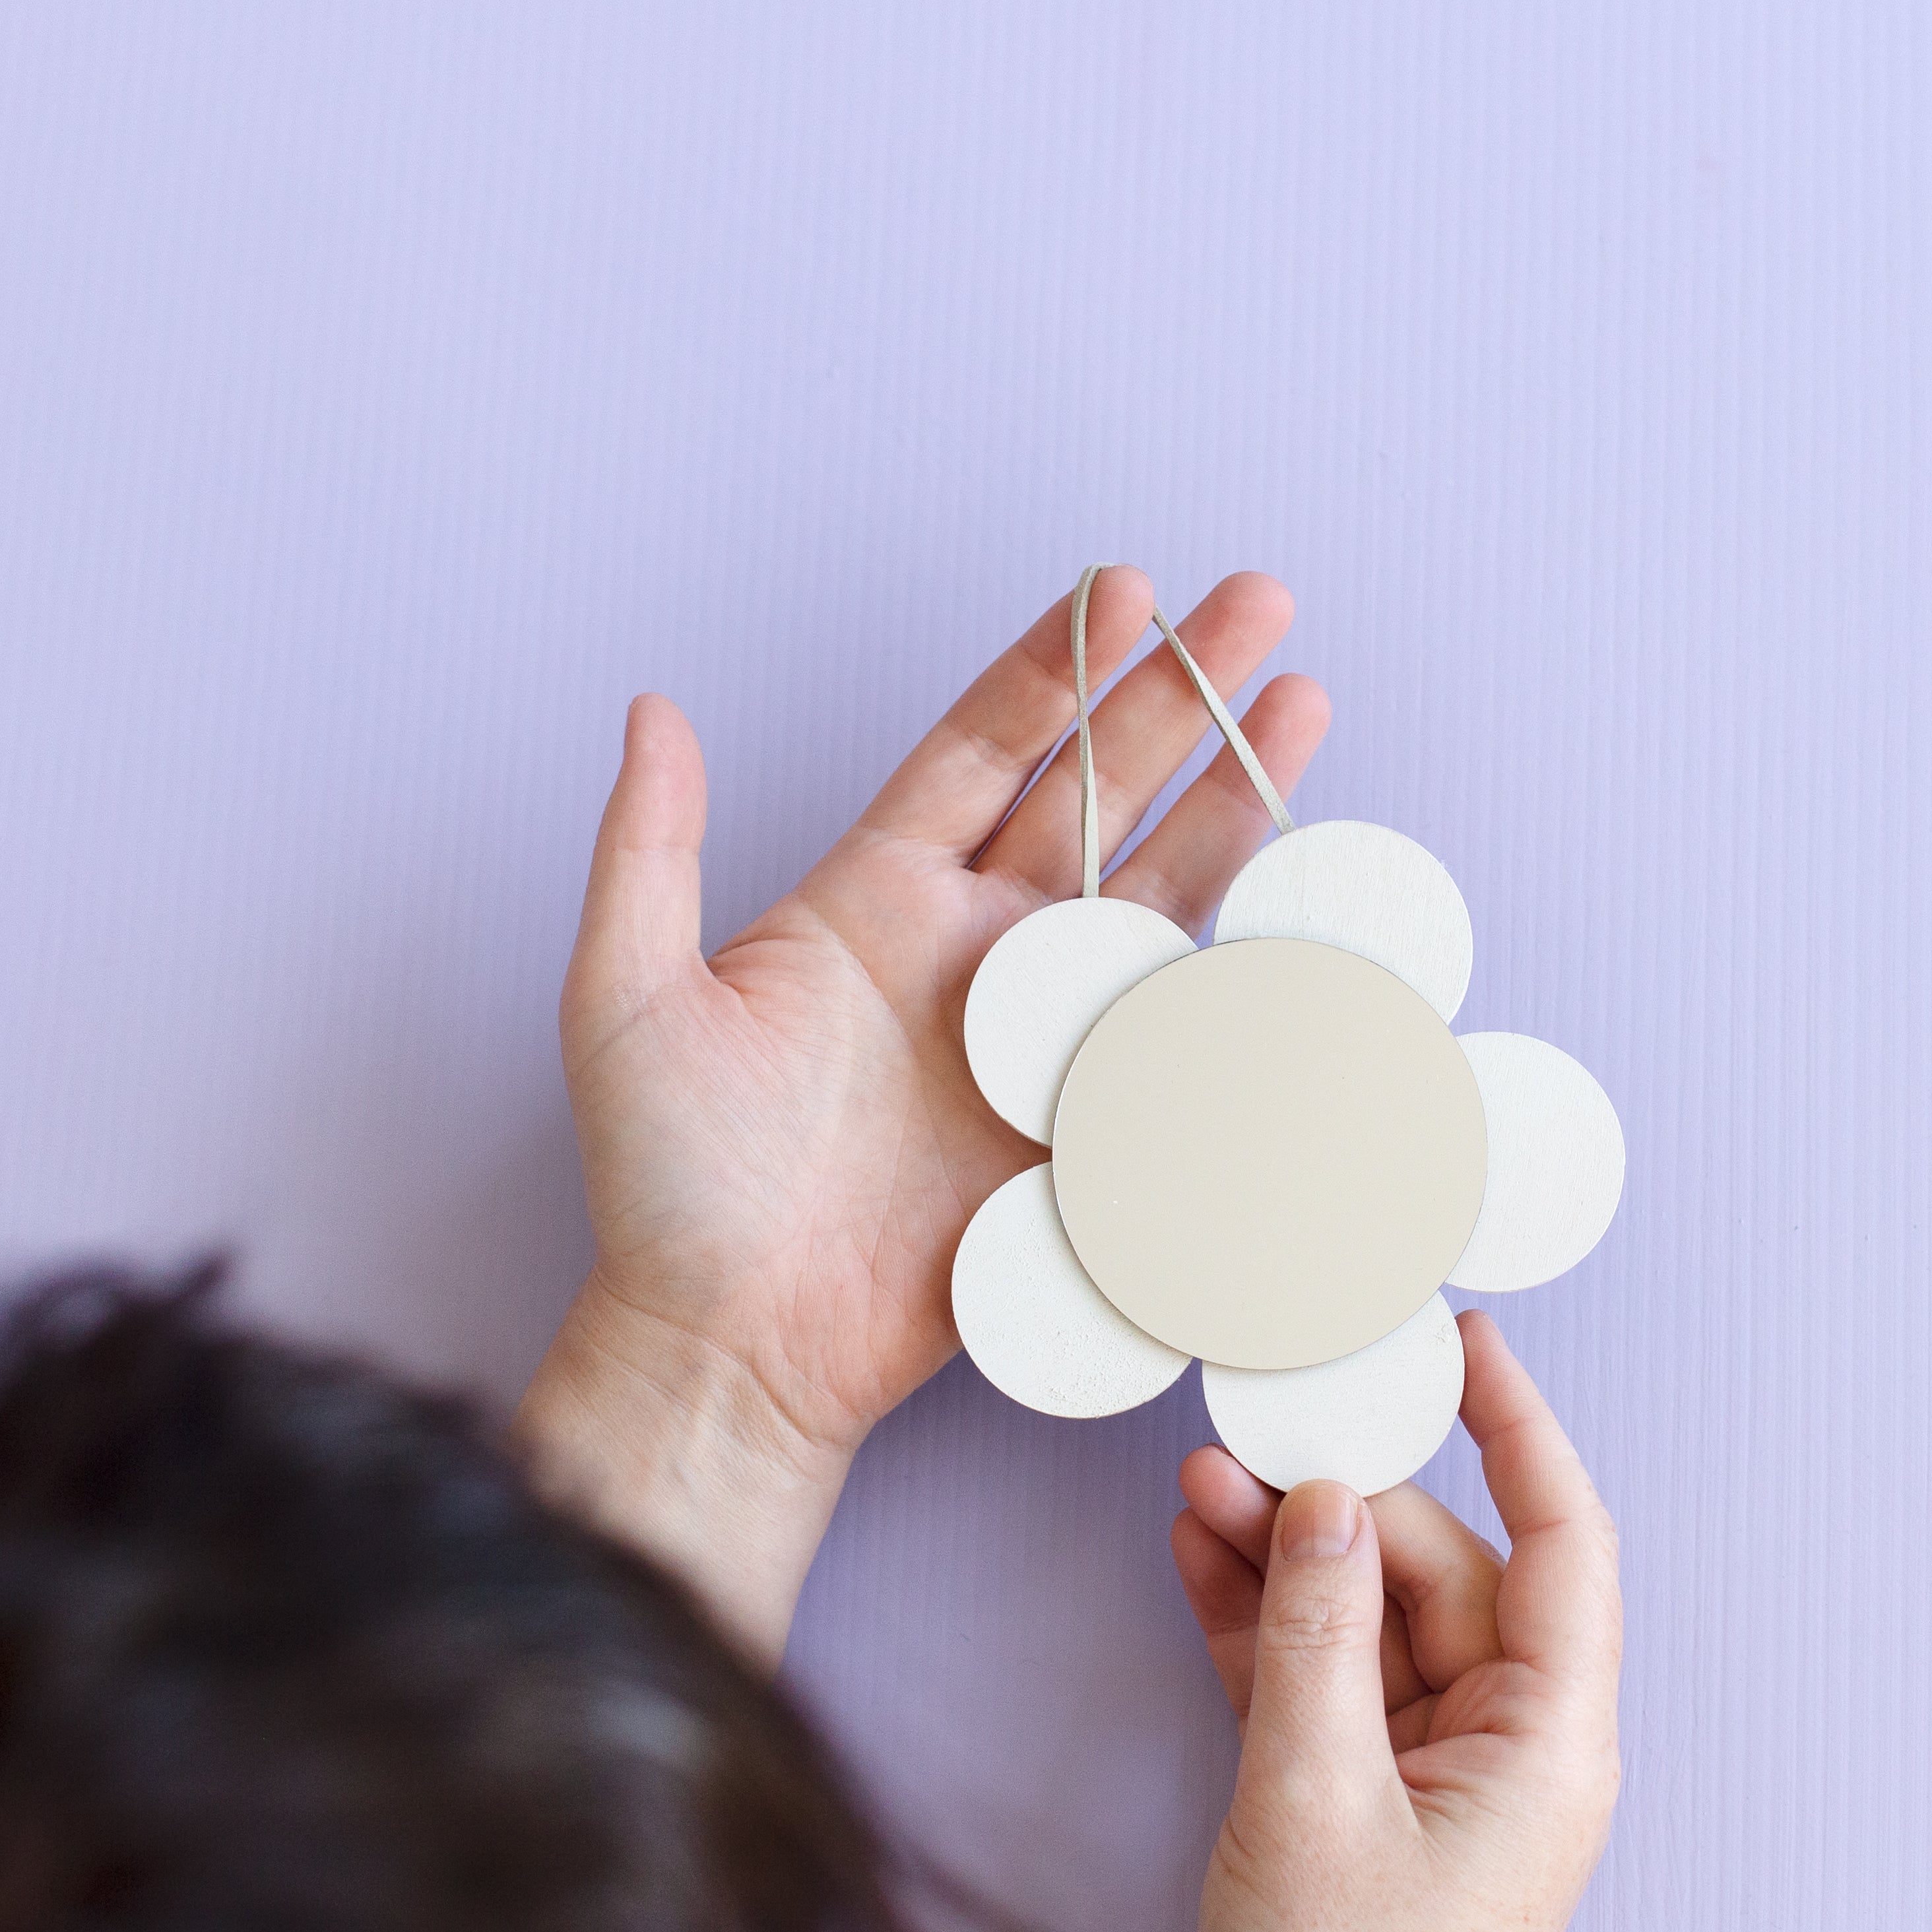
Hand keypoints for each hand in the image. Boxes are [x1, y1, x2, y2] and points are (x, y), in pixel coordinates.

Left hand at [518, 569, 1329, 1655]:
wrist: (734, 1343)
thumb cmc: (667, 1185)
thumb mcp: (625, 999)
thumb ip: (646, 850)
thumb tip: (651, 710)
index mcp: (875, 897)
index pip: (986, 748)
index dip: (1059, 666)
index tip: (1124, 588)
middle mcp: (974, 948)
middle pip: (1099, 789)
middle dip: (1180, 694)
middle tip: (1259, 604)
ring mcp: (1042, 1032)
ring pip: (1159, 886)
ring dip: (1235, 794)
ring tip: (1303, 702)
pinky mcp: (1085, 1118)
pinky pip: (1177, 1028)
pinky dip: (1241, 964)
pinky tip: (1306, 893)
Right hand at [1171, 1312, 1623, 1931]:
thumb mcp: (1308, 1797)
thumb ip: (1316, 1634)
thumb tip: (1330, 1501)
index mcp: (1548, 1748)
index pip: (1563, 1544)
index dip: (1521, 1430)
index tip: (1469, 1344)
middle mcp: (1511, 1752)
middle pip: (1442, 1575)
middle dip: (1344, 1505)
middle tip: (1248, 1438)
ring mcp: (1439, 1781)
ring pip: (1373, 1624)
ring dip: (1288, 1559)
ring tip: (1198, 1488)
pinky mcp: (1368, 1807)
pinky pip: (1329, 1684)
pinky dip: (1267, 1628)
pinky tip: (1201, 1561)